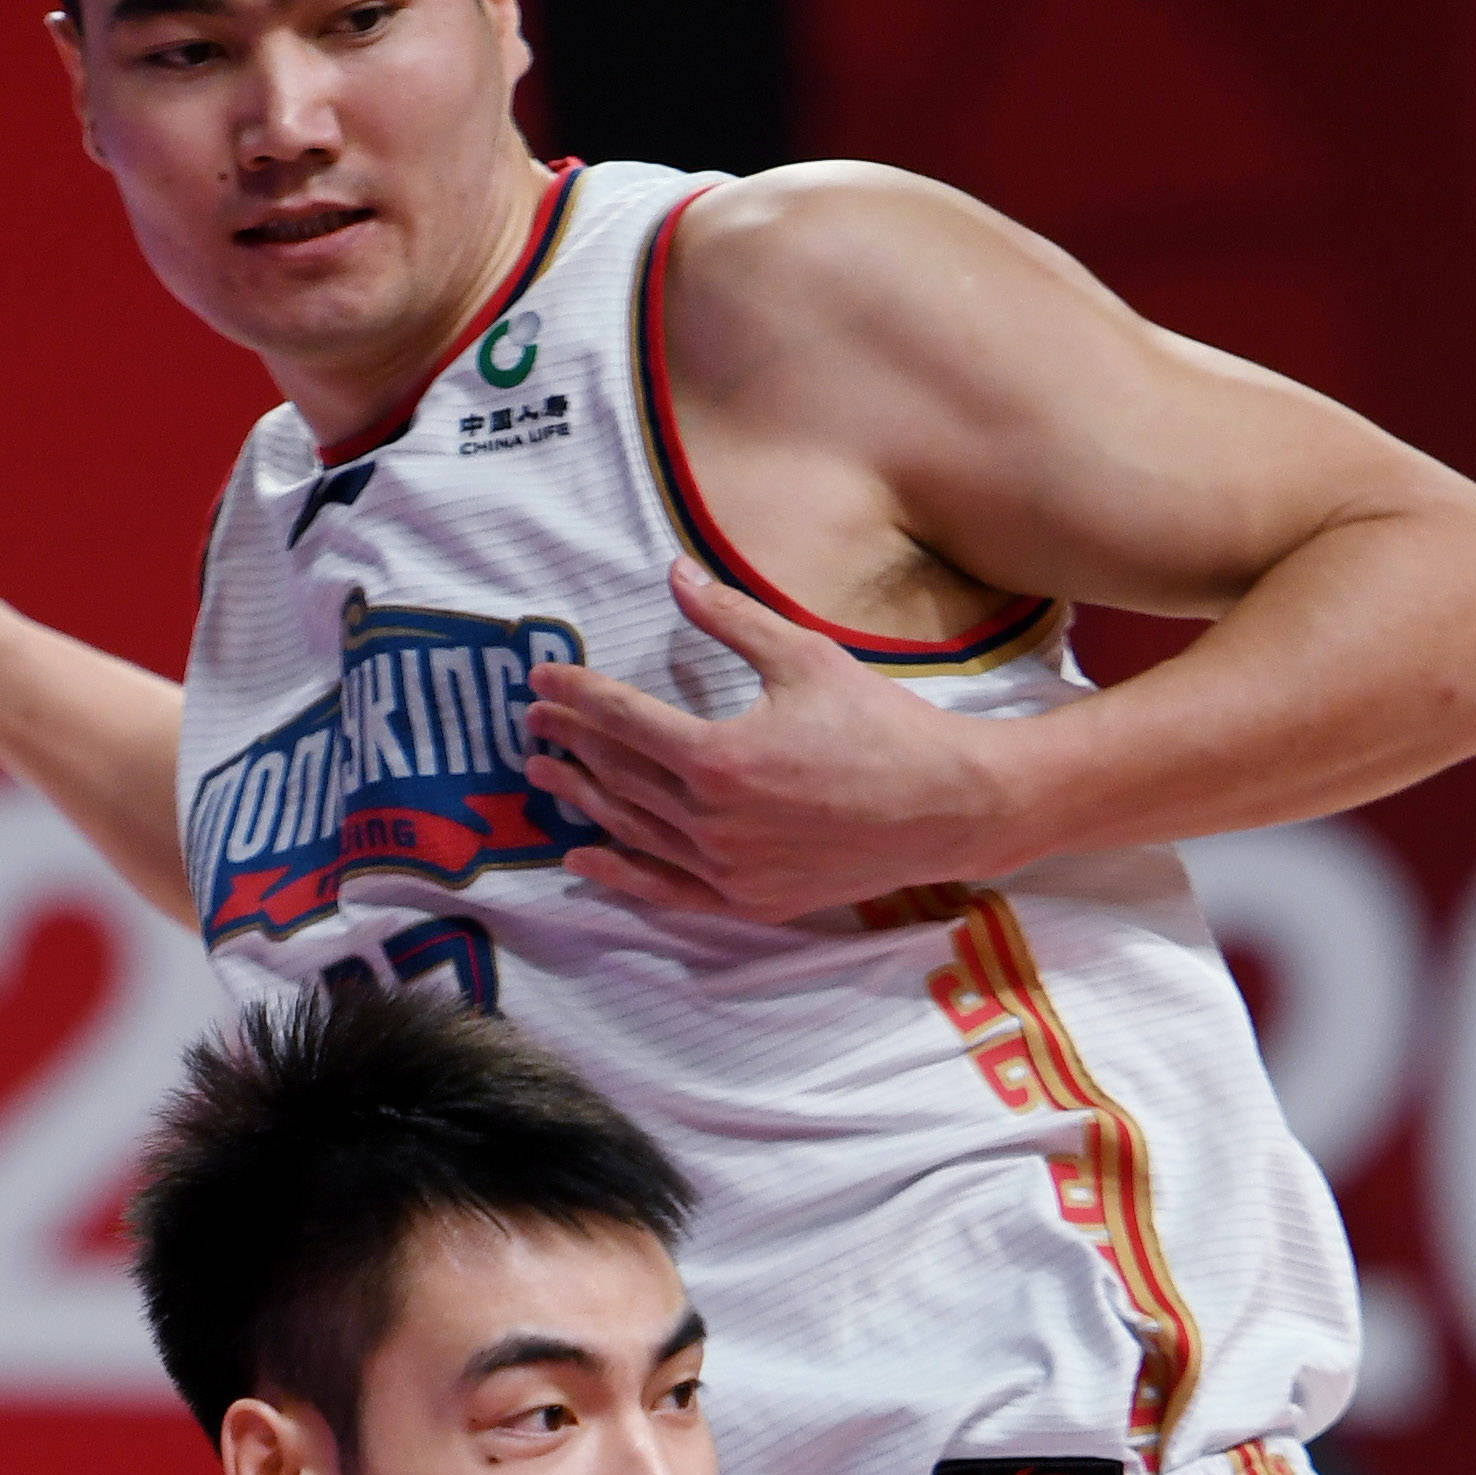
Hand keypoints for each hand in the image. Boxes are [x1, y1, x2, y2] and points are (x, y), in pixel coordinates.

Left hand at [521, 560, 1011, 921]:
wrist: (943, 808)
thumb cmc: (879, 725)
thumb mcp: (802, 656)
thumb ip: (728, 619)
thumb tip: (672, 573)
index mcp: (720, 758)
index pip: (622, 721)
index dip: (576, 696)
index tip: (542, 678)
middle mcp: (713, 823)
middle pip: (618, 775)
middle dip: (570, 742)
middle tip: (532, 720)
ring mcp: (727, 870)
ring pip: (632, 831)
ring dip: (581, 801)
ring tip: (544, 775)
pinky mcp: (747, 901)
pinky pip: (665, 889)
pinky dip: (620, 874)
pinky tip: (582, 857)